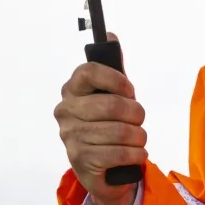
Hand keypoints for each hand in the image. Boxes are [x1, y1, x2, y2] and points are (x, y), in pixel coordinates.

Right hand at [55, 43, 146, 204]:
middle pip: (112, 104)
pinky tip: (136, 153)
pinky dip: (137, 154)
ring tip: (138, 139)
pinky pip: (120, 153)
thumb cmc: (108, 125)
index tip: (130, 91)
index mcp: (72, 90)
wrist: (103, 170)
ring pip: (121, 131)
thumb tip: (109, 34)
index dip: (116, 79)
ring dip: (139, 137)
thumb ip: (112, 69)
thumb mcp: (110, 96)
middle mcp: (65, 111)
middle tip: (138, 120)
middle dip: (136, 114)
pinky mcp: (81, 161)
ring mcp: (71, 137)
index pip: (89, 72)